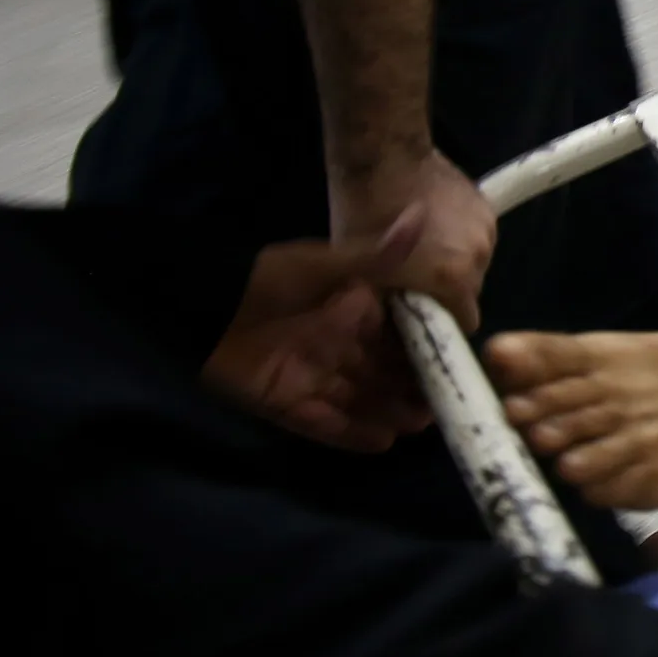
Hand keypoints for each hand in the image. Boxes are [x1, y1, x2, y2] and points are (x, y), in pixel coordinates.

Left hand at [202, 208, 435, 450]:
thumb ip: (375, 254)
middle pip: (382, 374)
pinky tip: (381, 443)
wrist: (203, 310)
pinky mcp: (286, 404)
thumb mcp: (323, 265)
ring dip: (388, 413)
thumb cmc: (268, 281)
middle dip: (412, 389)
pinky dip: (350, 433)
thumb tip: (419, 213)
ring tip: (419, 425)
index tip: (454, 364)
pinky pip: (324, 423)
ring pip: (358, 400)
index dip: (424, 352)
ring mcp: (312, 377)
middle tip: (444, 404)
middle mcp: (337, 346)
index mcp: (350, 312)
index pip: (396, 337)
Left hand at [332, 149, 495, 329]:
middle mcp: (480, 258)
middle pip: (470, 291)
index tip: (421, 315)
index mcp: (454, 281)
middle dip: (447, 291)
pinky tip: (435, 221)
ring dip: (455, 261)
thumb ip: (392, 306)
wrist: (383, 156)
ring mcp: (486, 228)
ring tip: (425, 244)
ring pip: (474, 262)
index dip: (442, 324)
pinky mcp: (486, 204)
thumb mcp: (366, 275)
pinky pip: (476, 236)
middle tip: (415, 277)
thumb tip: (400, 326)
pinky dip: (460, 236)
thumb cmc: (365, 217)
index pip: (465, 323)